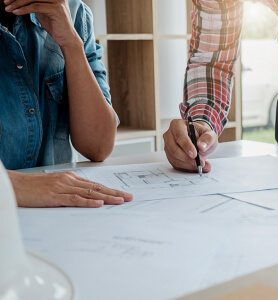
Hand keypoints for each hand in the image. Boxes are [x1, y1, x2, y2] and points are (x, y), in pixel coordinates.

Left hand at [4, 0, 80, 48]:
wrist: (66, 39)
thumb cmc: (55, 26)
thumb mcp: (42, 12)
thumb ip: (34, 4)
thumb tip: (18, 0)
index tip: (9, 0)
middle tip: (6, 3)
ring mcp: (58, 2)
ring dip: (18, 4)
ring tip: (9, 9)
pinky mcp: (56, 9)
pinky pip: (36, 6)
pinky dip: (24, 9)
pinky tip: (16, 12)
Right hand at [8, 171, 132, 207]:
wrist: (13, 185)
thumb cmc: (32, 188)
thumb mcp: (54, 187)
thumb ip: (69, 191)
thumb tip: (85, 198)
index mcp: (70, 178)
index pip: (95, 185)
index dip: (111, 190)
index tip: (124, 194)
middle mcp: (69, 181)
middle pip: (96, 188)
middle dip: (115, 193)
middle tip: (129, 197)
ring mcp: (62, 188)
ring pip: (89, 193)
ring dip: (106, 197)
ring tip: (120, 201)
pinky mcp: (54, 196)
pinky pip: (74, 199)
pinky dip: (88, 202)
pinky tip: (98, 204)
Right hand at [163, 119, 217, 172]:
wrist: (200, 142)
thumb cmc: (203, 136)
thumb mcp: (210, 135)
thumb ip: (208, 139)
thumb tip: (201, 146)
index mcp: (177, 125)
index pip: (179, 135)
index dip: (186, 146)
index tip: (194, 154)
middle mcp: (169, 135)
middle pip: (174, 149)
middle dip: (187, 158)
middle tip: (199, 163)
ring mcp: (168, 146)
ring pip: (175, 158)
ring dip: (188, 164)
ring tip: (202, 165)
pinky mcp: (170, 156)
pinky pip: (176, 164)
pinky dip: (187, 168)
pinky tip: (196, 167)